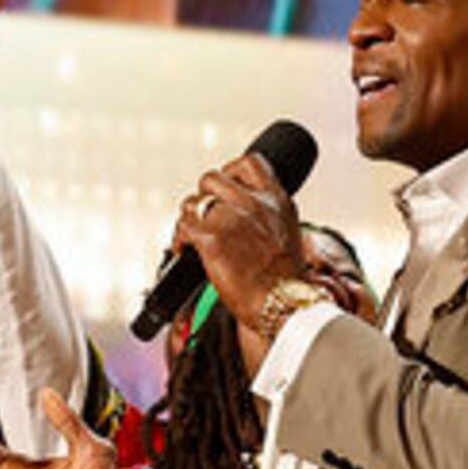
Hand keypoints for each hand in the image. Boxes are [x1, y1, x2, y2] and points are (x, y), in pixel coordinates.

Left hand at [171, 153, 304, 334]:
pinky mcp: (212, 238)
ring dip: (188, 218)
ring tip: (191, 236)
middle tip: (205, 216)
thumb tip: (245, 219)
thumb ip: (267, 217)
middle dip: (203, 196)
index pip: (249, 162)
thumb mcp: (288, 235)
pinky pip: (183, 226)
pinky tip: (183, 251)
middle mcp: (254, 203)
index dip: (230, 170)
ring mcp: (232, 218)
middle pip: (212, 178)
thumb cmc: (287, 283)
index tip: (226, 186)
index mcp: (276, 200)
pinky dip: (179, 239)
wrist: (283, 305)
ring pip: (193, 202)